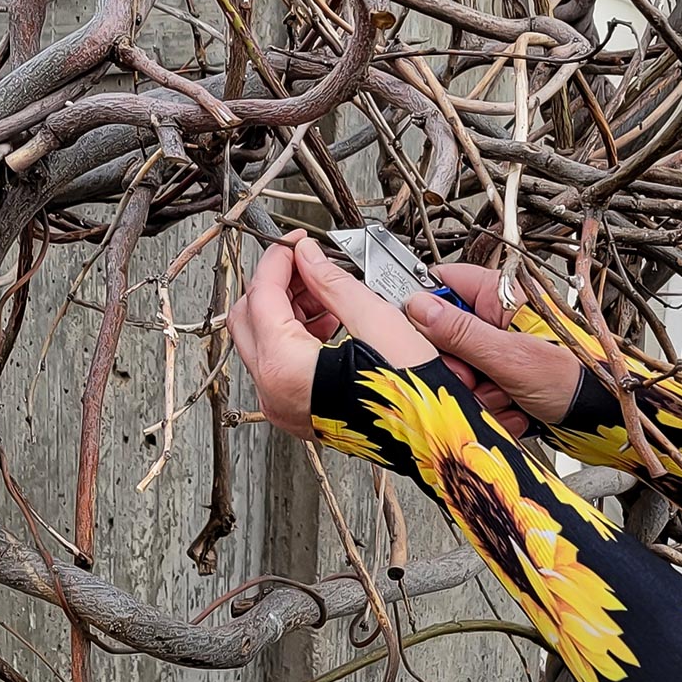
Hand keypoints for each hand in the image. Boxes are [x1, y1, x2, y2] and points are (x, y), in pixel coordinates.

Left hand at [227, 230, 434, 438]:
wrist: (432, 439)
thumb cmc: (411, 396)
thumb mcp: (374, 321)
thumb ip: (332, 283)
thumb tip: (309, 257)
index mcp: (285, 367)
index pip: (262, 295)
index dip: (280, 259)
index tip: (298, 242)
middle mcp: (274, 392)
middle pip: (249, 319)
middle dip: (277, 284)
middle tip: (308, 263)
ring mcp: (283, 407)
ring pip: (262, 342)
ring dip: (286, 309)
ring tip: (326, 292)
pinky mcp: (298, 414)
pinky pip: (280, 367)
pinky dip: (294, 337)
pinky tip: (330, 322)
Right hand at [404, 263, 581, 430]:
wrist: (605, 417)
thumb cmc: (578, 377)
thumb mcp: (511, 355)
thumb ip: (461, 333)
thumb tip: (419, 308)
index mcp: (500, 295)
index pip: (442, 283)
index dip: (424, 307)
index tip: (419, 335)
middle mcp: (496, 320)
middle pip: (443, 336)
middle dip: (457, 367)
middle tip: (476, 378)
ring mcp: (498, 352)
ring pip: (458, 371)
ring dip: (477, 393)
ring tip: (506, 396)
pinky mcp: (501, 380)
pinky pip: (476, 394)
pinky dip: (491, 408)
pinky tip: (515, 409)